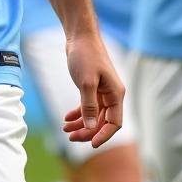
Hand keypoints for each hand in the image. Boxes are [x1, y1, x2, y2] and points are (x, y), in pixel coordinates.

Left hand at [61, 31, 124, 148]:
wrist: (80, 36)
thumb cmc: (85, 55)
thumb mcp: (86, 82)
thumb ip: (88, 106)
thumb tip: (90, 128)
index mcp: (116, 94)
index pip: (115, 123)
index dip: (104, 135)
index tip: (90, 145)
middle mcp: (111, 94)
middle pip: (102, 121)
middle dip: (87, 131)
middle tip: (70, 137)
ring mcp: (102, 91)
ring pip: (93, 115)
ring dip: (81, 124)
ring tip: (65, 130)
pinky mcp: (92, 87)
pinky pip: (87, 106)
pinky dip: (78, 113)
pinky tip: (66, 118)